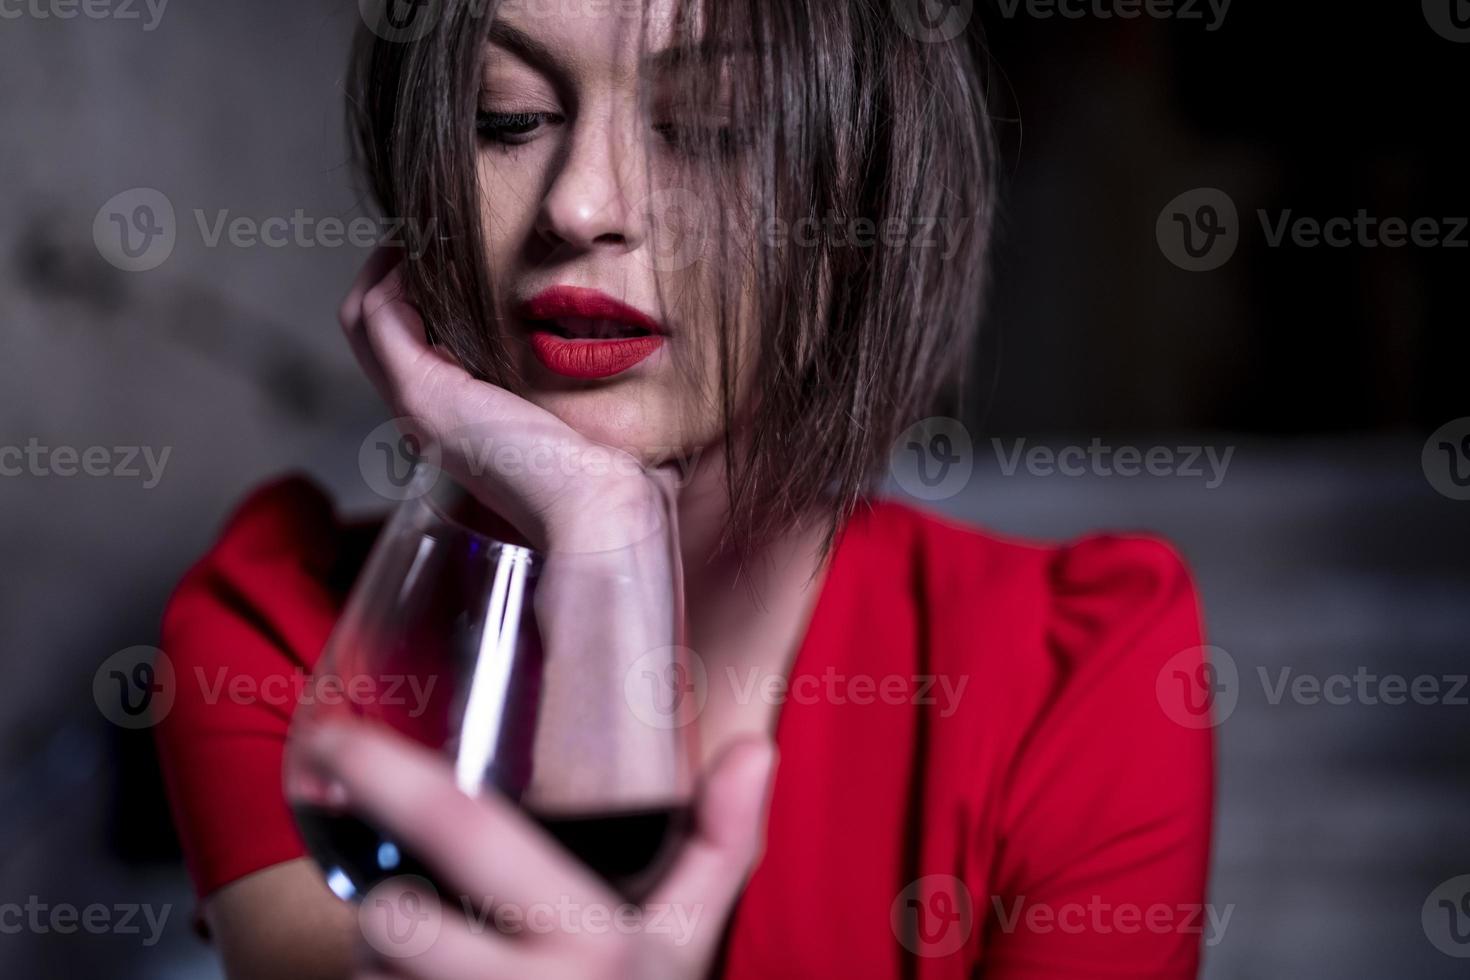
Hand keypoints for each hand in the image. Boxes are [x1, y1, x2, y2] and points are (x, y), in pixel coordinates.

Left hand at [295, 719, 777, 979]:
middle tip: (413, 902)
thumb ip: (722, 842)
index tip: (333, 737)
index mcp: (588, 937)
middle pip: (389, 920)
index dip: (381, 773)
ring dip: (384, 966)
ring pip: (369, 976)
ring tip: (448, 970)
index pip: (462, 829)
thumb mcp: (690, 937)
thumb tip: (754, 748)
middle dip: (383, 904)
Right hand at [340, 247, 669, 551]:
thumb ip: (598, 390)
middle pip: (378, 328)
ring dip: (389, 263)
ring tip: (427, 223)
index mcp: (465, 427)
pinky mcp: (424, 395)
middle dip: (397, 268)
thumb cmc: (617, 481)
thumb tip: (641, 350)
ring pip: (366, 317)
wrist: (605, 513)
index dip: (428, 296)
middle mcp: (432, 418)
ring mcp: (420, 407)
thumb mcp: (596, 423)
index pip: (417, 350)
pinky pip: (379, 315)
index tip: (462, 251)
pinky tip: (432, 242)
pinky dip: (394, 272)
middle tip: (433, 226)